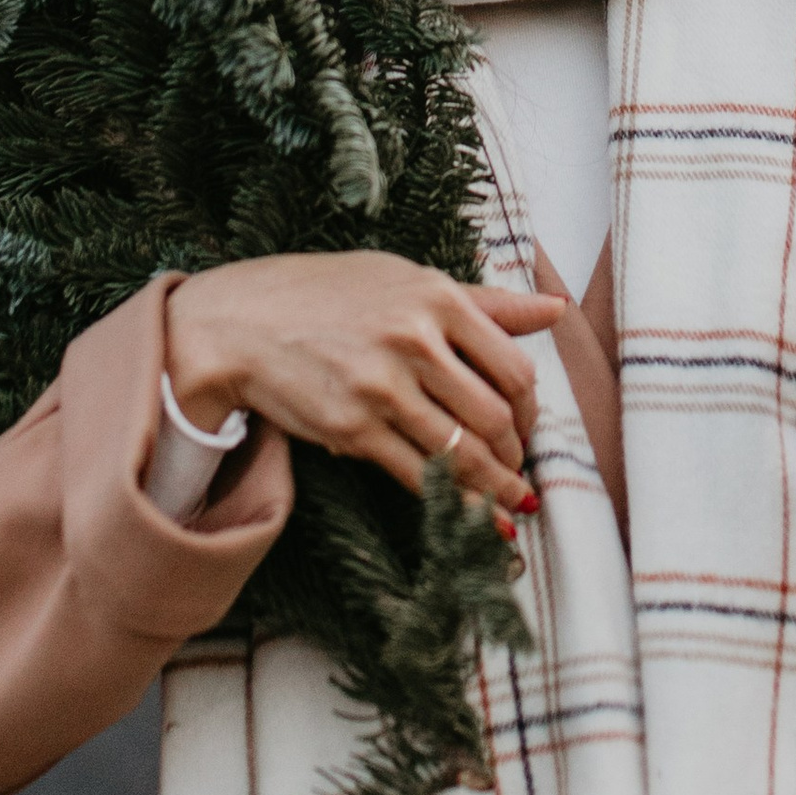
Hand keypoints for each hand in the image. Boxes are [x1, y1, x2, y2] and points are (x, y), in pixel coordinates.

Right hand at [166, 250, 558, 519]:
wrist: (240, 322)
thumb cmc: (326, 294)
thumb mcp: (405, 278)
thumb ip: (484, 301)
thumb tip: (555, 309)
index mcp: (438, 298)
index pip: (515, 369)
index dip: (532, 411)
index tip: (527, 427)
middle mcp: (414, 341)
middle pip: (495, 417)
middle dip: (516, 455)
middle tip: (518, 470)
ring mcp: (382, 389)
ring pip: (463, 454)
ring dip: (496, 488)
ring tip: (510, 503)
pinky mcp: (353, 430)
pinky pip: (420, 477)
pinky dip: (457, 503)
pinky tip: (476, 516)